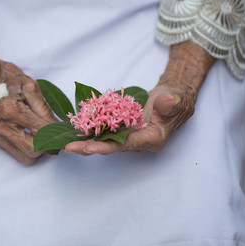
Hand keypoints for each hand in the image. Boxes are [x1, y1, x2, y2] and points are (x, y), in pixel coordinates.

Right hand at [0, 0, 55, 163]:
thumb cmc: (7, 79)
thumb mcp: (30, 86)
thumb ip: (45, 108)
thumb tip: (59, 127)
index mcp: (9, 109)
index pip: (42, 131)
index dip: (58, 133)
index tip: (67, 132)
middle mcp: (0, 125)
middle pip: (35, 150)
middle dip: (50, 145)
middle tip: (59, 136)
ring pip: (27, 157)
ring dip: (40, 150)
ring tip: (47, 136)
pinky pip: (17, 154)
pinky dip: (29, 149)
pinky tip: (34, 136)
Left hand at [65, 41, 215, 154]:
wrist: (174, 97)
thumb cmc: (177, 98)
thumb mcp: (178, 98)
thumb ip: (172, 102)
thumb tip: (166, 101)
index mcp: (153, 138)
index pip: (128, 144)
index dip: (108, 145)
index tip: (90, 147)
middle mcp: (139, 142)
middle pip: (113, 147)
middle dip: (91, 148)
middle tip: (69, 148)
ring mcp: (131, 136)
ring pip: (106, 141)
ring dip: (86, 143)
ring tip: (66, 144)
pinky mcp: (124, 129)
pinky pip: (106, 132)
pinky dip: (91, 132)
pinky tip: (75, 130)